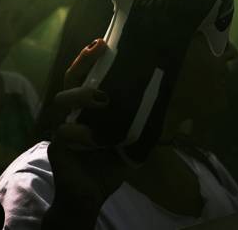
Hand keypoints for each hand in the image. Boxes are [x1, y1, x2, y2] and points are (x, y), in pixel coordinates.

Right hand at [44, 40, 129, 224]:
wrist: (91, 195)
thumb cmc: (109, 164)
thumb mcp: (133, 140)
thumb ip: (147, 123)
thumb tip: (179, 112)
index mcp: (88, 106)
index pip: (85, 76)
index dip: (90, 59)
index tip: (102, 42)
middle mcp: (73, 111)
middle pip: (71, 79)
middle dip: (83, 62)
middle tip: (99, 48)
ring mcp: (63, 125)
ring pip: (62, 100)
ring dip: (81, 94)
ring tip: (103, 96)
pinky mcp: (58, 145)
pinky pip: (63, 131)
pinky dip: (76, 130)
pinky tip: (90, 134)